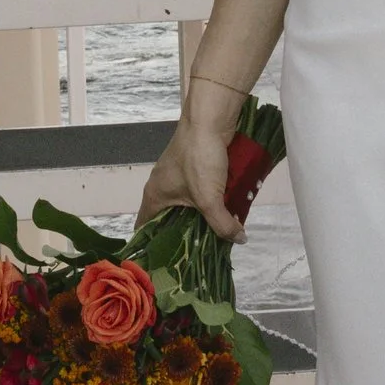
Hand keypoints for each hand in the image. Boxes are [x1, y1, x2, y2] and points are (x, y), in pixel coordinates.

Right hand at [133, 107, 241, 244]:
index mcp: (154, 196)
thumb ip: (222, 223)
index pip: (145, 228)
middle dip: (185, 236)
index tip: (165, 264)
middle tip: (199, 255)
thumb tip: (239, 239)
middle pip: (169, 220)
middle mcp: (161, 187)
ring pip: (187, 206)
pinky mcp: (194, 168)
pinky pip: (200, 193)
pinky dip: (211, 202)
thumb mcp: (210, 198)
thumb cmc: (199, 158)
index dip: (152, 246)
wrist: (210, 119)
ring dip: (201, 218)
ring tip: (216, 236)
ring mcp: (178, 176)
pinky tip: (225, 211)